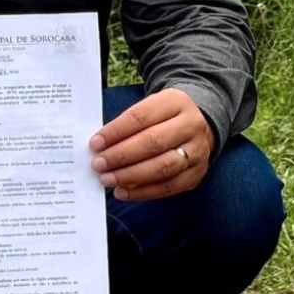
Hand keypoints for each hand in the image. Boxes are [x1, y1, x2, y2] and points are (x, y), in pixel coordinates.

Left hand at [89, 88, 214, 201]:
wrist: (194, 127)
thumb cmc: (161, 119)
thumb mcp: (148, 109)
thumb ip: (126, 125)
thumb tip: (99, 147)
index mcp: (175, 102)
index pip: (141, 117)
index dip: (116, 132)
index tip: (95, 144)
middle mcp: (191, 125)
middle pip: (153, 142)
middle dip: (121, 155)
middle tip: (98, 164)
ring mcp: (198, 151)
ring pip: (163, 167)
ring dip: (130, 176)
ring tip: (108, 179)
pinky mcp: (197, 173)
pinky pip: (169, 187)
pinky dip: (143, 192)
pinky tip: (123, 192)